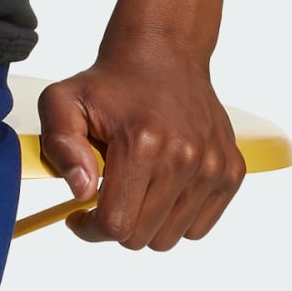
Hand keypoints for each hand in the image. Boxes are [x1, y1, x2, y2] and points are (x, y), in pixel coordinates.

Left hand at [37, 36, 245, 249]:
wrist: (164, 52)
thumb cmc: (111, 82)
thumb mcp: (63, 100)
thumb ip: (60, 146)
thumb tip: (82, 191)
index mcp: (141, 143)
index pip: (115, 225)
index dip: (89, 228)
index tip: (81, 214)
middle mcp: (183, 157)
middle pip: (142, 238)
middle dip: (118, 223)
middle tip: (109, 192)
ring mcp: (212, 166)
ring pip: (171, 238)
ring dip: (148, 222)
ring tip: (137, 184)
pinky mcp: (231, 172)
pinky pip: (198, 227)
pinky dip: (177, 217)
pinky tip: (162, 185)